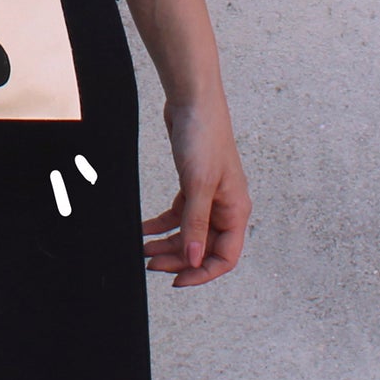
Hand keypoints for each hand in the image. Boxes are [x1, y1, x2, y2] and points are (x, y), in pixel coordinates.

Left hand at [141, 93, 251, 286]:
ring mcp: (209, 195)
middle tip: (150, 264)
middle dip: (178, 258)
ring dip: (168, 243)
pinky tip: (144, 228)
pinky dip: (162, 224)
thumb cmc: (203, 136)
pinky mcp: (192, 183)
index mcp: (235, 210)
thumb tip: (194, 260)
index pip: (225, 257)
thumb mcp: (197, 184)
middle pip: (204, 247)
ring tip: (143, 249)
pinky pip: (180, 214)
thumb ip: (196, 224)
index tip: (176, 280)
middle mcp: (225, 206)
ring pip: (190, 232)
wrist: (192, 99)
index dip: (202, 273)